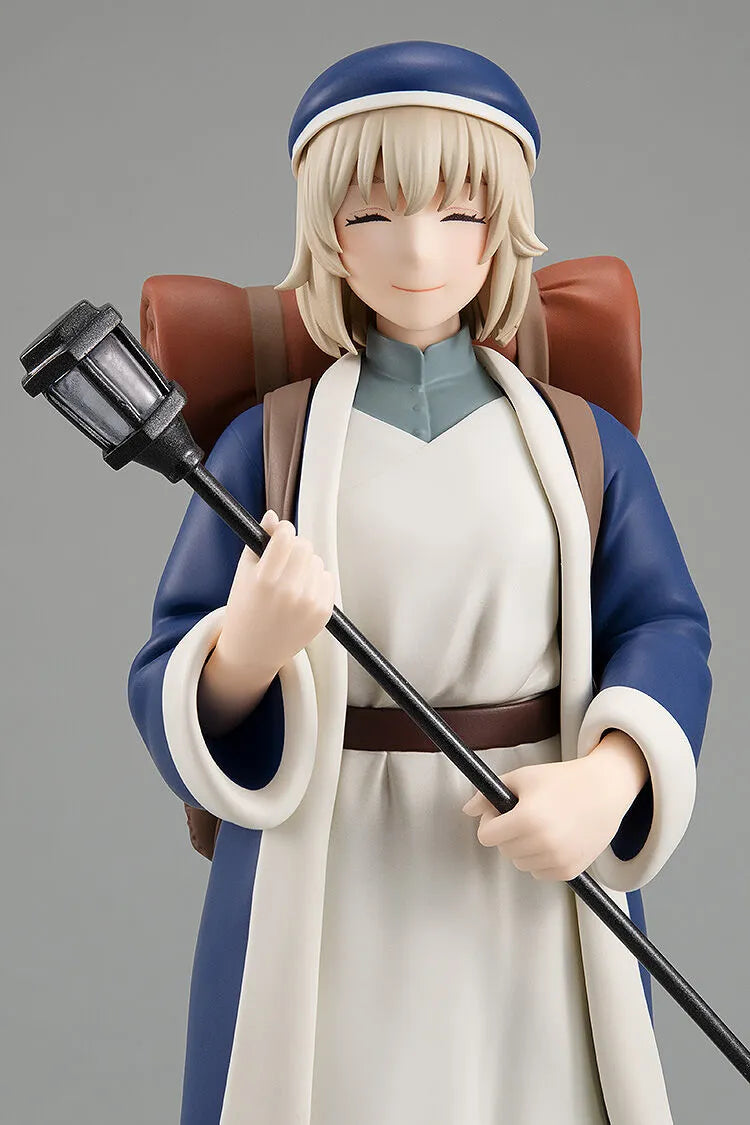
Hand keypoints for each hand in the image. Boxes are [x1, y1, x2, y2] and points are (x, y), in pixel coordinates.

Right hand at [198, 510, 335, 737]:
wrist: (254, 650)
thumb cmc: (245, 609)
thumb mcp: (243, 574)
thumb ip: (258, 542)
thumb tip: (273, 516)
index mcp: (265, 580)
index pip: (286, 536)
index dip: (283, 531)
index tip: (279, 535)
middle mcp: (288, 592)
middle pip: (305, 546)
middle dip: (294, 547)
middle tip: (283, 560)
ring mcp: (308, 604)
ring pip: (317, 561)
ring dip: (306, 564)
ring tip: (289, 581)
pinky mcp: (323, 613)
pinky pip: (327, 578)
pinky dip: (316, 581)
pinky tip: (300, 593)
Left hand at [461, 733, 647, 881]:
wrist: (605, 790)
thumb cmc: (563, 780)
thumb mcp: (522, 777)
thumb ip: (489, 793)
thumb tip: (467, 810)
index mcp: (527, 818)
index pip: (487, 836)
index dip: (490, 821)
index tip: (500, 811)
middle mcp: (542, 843)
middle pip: (503, 849)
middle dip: (507, 832)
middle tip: (524, 814)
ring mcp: (557, 860)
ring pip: (519, 863)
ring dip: (523, 847)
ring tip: (541, 824)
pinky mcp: (570, 871)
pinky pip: (539, 872)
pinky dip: (540, 859)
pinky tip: (553, 838)